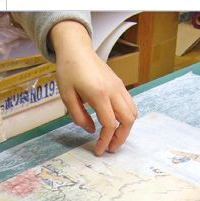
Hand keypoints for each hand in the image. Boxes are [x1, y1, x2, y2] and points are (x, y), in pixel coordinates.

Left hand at [50, 20, 137, 155]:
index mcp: (99, 94)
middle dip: (121, 138)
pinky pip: (130, 104)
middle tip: (110, 148)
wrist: (76, 50)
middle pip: (128, 120)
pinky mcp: (120, 85)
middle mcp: (114, 90)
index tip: (99, 150)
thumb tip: (90, 130)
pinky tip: (115, 123)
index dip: (105, 140)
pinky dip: (126, 117)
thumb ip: (78, 115)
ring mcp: (119, 87)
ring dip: (126, 128)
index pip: (109, 123)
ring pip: (133, 112)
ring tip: (113, 138)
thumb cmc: (68, 71)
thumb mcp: (66, 95)